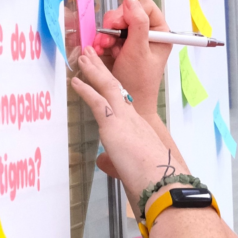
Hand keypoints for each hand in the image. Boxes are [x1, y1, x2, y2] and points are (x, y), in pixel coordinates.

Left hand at [71, 47, 188, 213]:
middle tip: (92, 55)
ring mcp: (124, 119)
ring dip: (94, 70)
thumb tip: (101, 160)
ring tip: (83, 56)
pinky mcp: (114, 125)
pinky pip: (97, 101)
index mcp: (138, 127)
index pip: (121, 101)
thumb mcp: (129, 168)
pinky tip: (75, 81)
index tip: (104, 75)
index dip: (111, 86)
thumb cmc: (152, 180)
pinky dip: (85, 89)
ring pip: (107, 86)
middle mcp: (132, 118)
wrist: (162, 183)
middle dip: (102, 69)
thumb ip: (113, 162)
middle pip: (115, 86)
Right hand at [93, 0, 172, 117]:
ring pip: (114, 22)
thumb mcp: (139, 51)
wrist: (126, 101)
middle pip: (127, 11)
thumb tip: (131, 0)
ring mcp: (131, 38)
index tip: (119, 24)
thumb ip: (137, 24)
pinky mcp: (117, 44)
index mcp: (159, 32)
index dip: (130, 11)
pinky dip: (100, 40)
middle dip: (114, 23)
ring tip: (104, 47)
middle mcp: (146, 32)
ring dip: (105, 33)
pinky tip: (100, 50)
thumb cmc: (139, 81)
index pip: (145, 6)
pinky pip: (106, 33)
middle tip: (108, 38)